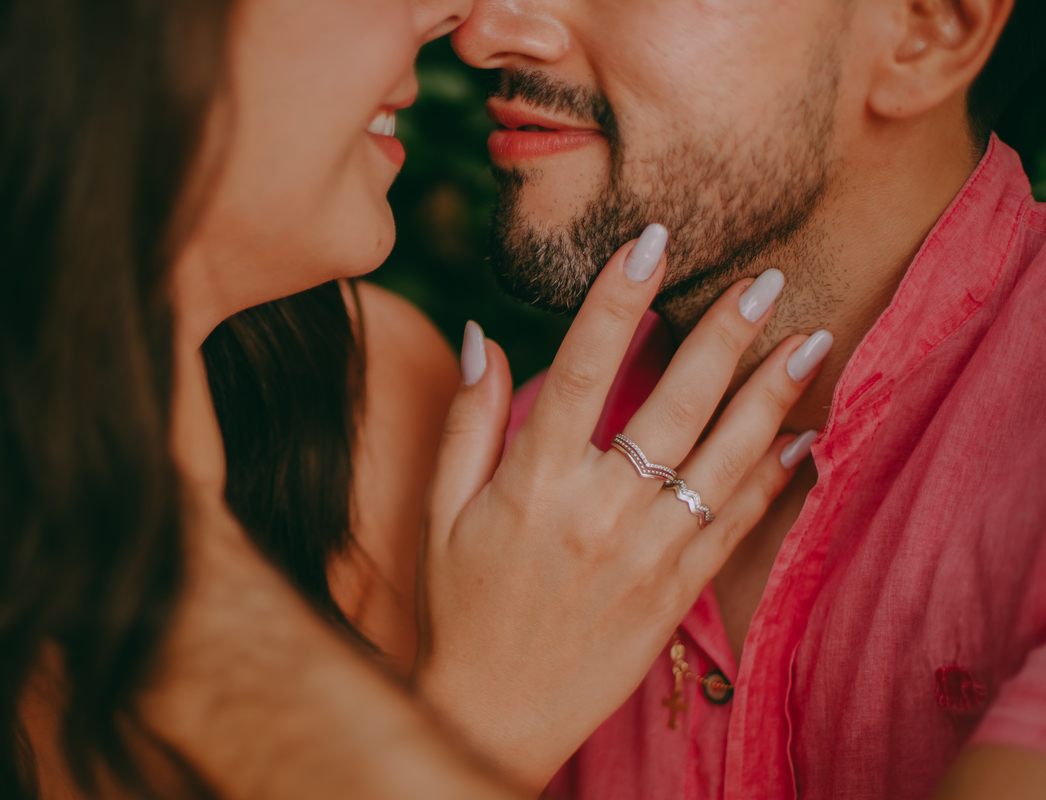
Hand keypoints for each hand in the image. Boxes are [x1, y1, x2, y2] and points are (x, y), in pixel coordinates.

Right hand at [413, 227, 827, 789]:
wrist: (494, 714)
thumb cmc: (460, 606)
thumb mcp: (441, 512)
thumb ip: (466, 421)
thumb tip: (483, 335)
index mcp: (533, 482)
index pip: (580, 367)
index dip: (616, 299)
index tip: (650, 241)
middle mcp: (598, 510)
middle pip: (674, 403)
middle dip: (724, 332)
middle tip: (767, 279)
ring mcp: (646, 553)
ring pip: (722, 459)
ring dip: (771, 395)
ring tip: (811, 340)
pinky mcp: (676, 592)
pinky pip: (735, 525)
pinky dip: (774, 479)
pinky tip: (806, 437)